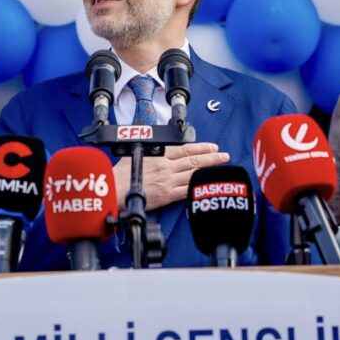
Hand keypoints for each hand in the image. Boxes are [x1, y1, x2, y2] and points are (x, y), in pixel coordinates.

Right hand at [112, 143, 229, 210]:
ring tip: (221, 167)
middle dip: (212, 157)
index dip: (201, 148)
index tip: (212, 147)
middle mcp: (166, 166)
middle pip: (194, 160)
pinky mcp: (167, 195)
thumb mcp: (135, 153)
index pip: (185, 149)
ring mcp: (168, 180)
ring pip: (193, 173)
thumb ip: (148, 150)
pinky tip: (208, 184)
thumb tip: (154, 144)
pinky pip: (187, 190)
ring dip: (209, 169)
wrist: (114, 189)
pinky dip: (198, 186)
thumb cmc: (121, 173)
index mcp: (160, 155)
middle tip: (224, 156)